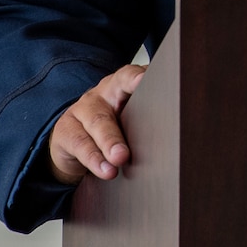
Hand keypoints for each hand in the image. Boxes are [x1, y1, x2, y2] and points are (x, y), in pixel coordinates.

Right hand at [48, 64, 146, 184]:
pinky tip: (106, 170)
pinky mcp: (65, 132)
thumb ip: (150, 116)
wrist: (74, 140)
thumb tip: (181, 132)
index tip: (146, 79)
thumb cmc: (114, 125)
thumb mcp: (130, 117)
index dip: (137, 77)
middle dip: (131, 113)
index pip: (128, 76)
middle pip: (114, 100)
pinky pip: (80, 145)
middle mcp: (101, 95)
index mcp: (120, 86)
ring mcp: (80, 111)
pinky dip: (95, 160)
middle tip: (139, 130)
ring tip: (120, 159)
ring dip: (110, 142)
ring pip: (98, 124)